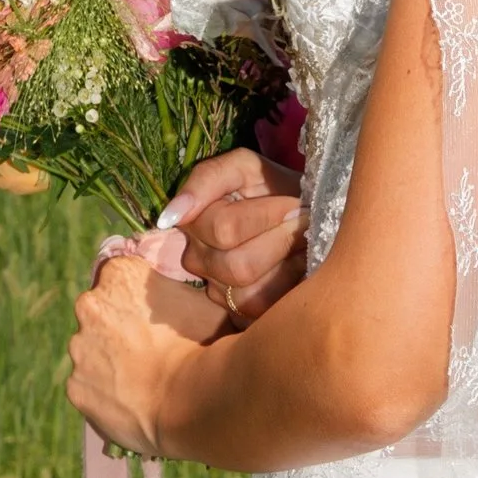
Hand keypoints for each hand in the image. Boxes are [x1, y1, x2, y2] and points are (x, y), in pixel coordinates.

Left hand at [68, 250, 212, 458]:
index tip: (153, 316)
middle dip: (119, 328)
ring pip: (92, 350)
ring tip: (144, 378)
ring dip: (110, 360)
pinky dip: (105, 392)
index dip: (137, 297)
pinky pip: (89, 386)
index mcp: (120, 274)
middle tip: (151, 349)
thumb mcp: (201, 300)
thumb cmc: (202, 345)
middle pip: (100, 312)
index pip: (120, 276)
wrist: (188, 400)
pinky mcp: (74, 385)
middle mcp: (90, 304)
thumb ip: (178, 290)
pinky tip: (132, 399)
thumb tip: (180, 295)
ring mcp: (79, 347)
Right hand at [163, 146, 307, 325]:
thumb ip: (207, 178)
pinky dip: (288, 285)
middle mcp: (195, 258)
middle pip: (238, 265)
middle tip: (305, 224)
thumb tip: (172, 216)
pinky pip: (262, 309)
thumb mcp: (244, 166)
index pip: (225, 229)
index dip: (268, 217)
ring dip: (287, 264)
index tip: (295, 205)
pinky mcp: (237, 312)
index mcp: (193, 220)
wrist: (299, 211)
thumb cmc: (270, 186)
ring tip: (302, 243)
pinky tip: (297, 263)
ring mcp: (215, 289)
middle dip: (282, 242)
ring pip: (249, 293)